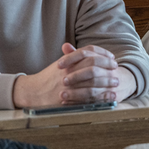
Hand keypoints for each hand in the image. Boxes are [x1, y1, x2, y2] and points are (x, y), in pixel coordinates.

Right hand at [13, 43, 137, 107]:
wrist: (32, 92)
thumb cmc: (48, 77)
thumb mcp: (60, 64)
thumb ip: (72, 56)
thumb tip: (84, 49)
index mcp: (67, 61)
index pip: (88, 52)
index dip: (102, 53)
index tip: (111, 57)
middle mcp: (68, 71)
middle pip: (93, 65)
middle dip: (107, 66)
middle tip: (116, 69)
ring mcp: (68, 86)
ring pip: (92, 81)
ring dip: (106, 82)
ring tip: (116, 82)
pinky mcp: (69, 99)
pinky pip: (89, 97)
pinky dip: (102, 96)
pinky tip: (110, 96)